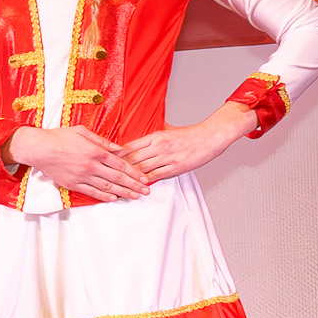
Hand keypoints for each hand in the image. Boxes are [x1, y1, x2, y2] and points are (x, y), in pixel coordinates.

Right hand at [8, 124, 148, 200]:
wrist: (38, 148)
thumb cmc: (59, 137)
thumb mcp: (82, 132)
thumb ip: (102, 141)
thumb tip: (118, 149)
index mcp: (95, 152)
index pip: (120, 164)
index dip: (134, 172)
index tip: (144, 177)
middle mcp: (91, 166)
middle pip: (118, 177)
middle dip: (134, 184)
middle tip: (146, 190)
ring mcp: (82, 176)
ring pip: (107, 186)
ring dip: (123, 192)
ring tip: (135, 196)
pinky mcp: (72, 183)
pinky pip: (91, 191)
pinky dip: (104, 195)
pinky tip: (114, 198)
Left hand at [120, 104, 256, 182]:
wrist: (210, 136)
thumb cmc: (190, 134)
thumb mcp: (168, 131)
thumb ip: (153, 137)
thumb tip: (140, 140)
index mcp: (155, 137)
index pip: (129, 146)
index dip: (116, 155)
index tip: (106, 160)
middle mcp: (158, 146)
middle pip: (132, 158)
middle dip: (118, 168)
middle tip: (107, 175)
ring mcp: (166, 157)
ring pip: (142, 168)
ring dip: (129, 177)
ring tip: (118, 183)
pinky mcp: (176, 167)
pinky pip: (156, 175)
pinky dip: (146, 181)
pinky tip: (138, 186)